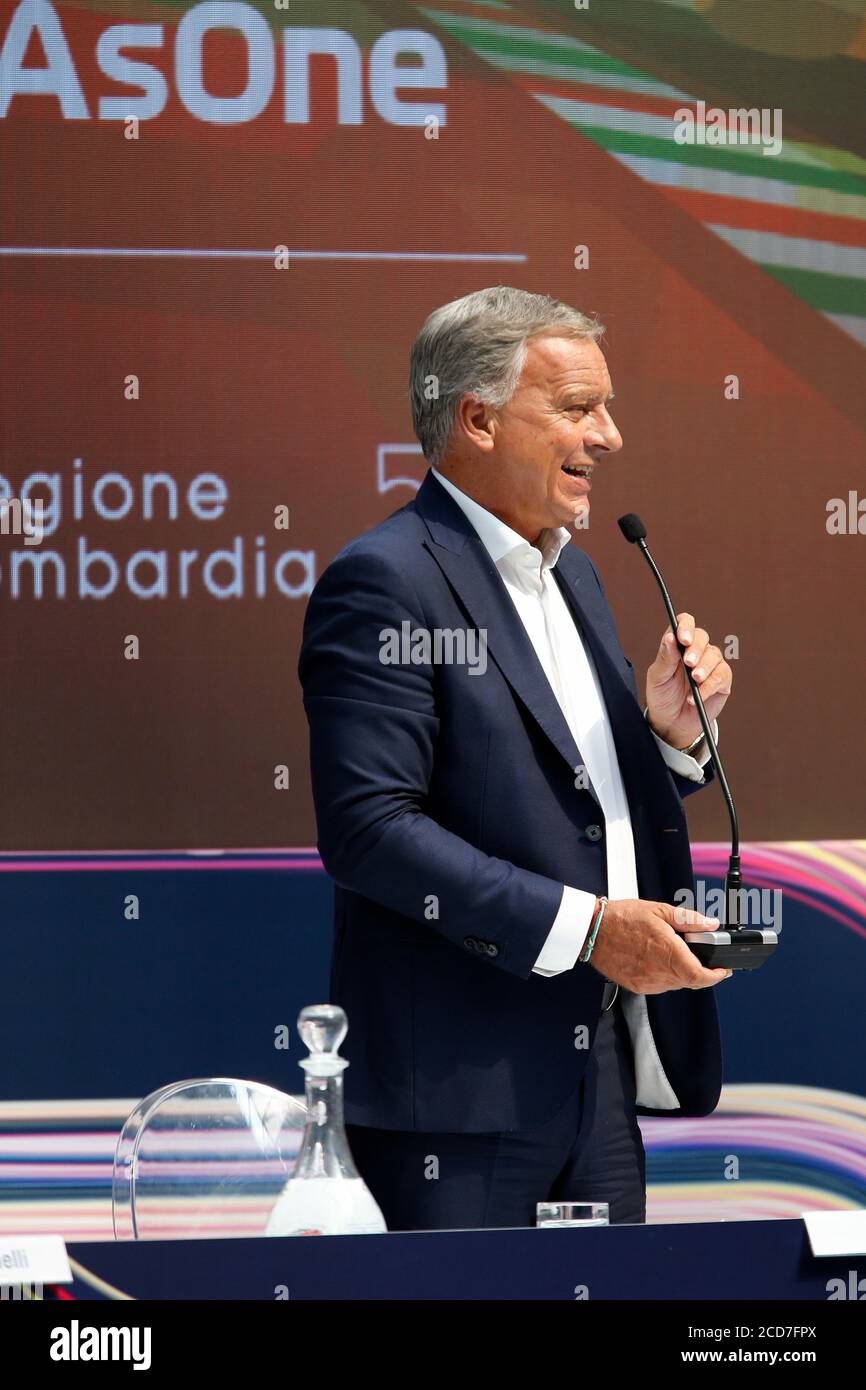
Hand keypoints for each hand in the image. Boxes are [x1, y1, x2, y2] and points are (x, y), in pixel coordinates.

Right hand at [587, 898, 731, 993]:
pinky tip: (656, 959)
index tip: (723, 968)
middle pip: (691, 980)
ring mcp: (648, 982)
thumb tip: (710, 925)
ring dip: (681, 971)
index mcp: (667, 951)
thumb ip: (689, 919)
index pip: (700, 976)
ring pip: (676, 984)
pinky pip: (660, 985)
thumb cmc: (622, 918)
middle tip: (698, 953)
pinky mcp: (637, 987)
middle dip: (699, 969)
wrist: (593, 930)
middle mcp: (658, 971)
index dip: (716, 975)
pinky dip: (665, 975)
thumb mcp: (659, 910)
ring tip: (671, 951)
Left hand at [645, 612, 731, 750]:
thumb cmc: (663, 696)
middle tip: (689, 663)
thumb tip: (670, 637)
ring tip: (695, 681)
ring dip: (704, 668)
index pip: (685, 623)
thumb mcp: (657, 678)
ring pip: (714, 655)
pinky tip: (697, 697)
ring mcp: (710, 665)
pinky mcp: (722, 681)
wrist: (672, 722)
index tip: (683, 639)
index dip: (686, 626)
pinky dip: (709, 687)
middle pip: (702, 636)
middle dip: (696, 649)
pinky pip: (721, 676)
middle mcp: (696, 651)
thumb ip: (665, 657)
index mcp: (678, 645)